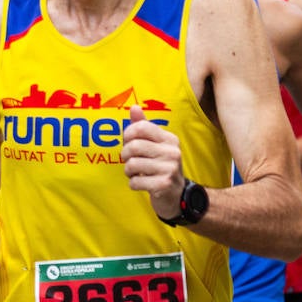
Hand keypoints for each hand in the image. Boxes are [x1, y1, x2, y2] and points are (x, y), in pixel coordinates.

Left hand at [121, 106, 184, 221]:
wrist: (176, 194)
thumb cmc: (160, 165)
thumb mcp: (154, 144)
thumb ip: (143, 126)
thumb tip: (134, 107)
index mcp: (169, 139)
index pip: (140, 127)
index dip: (127, 135)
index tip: (128, 143)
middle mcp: (172, 151)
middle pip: (133, 146)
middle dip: (125, 155)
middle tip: (129, 161)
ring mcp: (169, 168)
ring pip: (132, 165)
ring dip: (128, 171)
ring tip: (136, 173)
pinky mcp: (164, 185)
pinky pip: (135, 182)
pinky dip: (133, 184)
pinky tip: (142, 184)